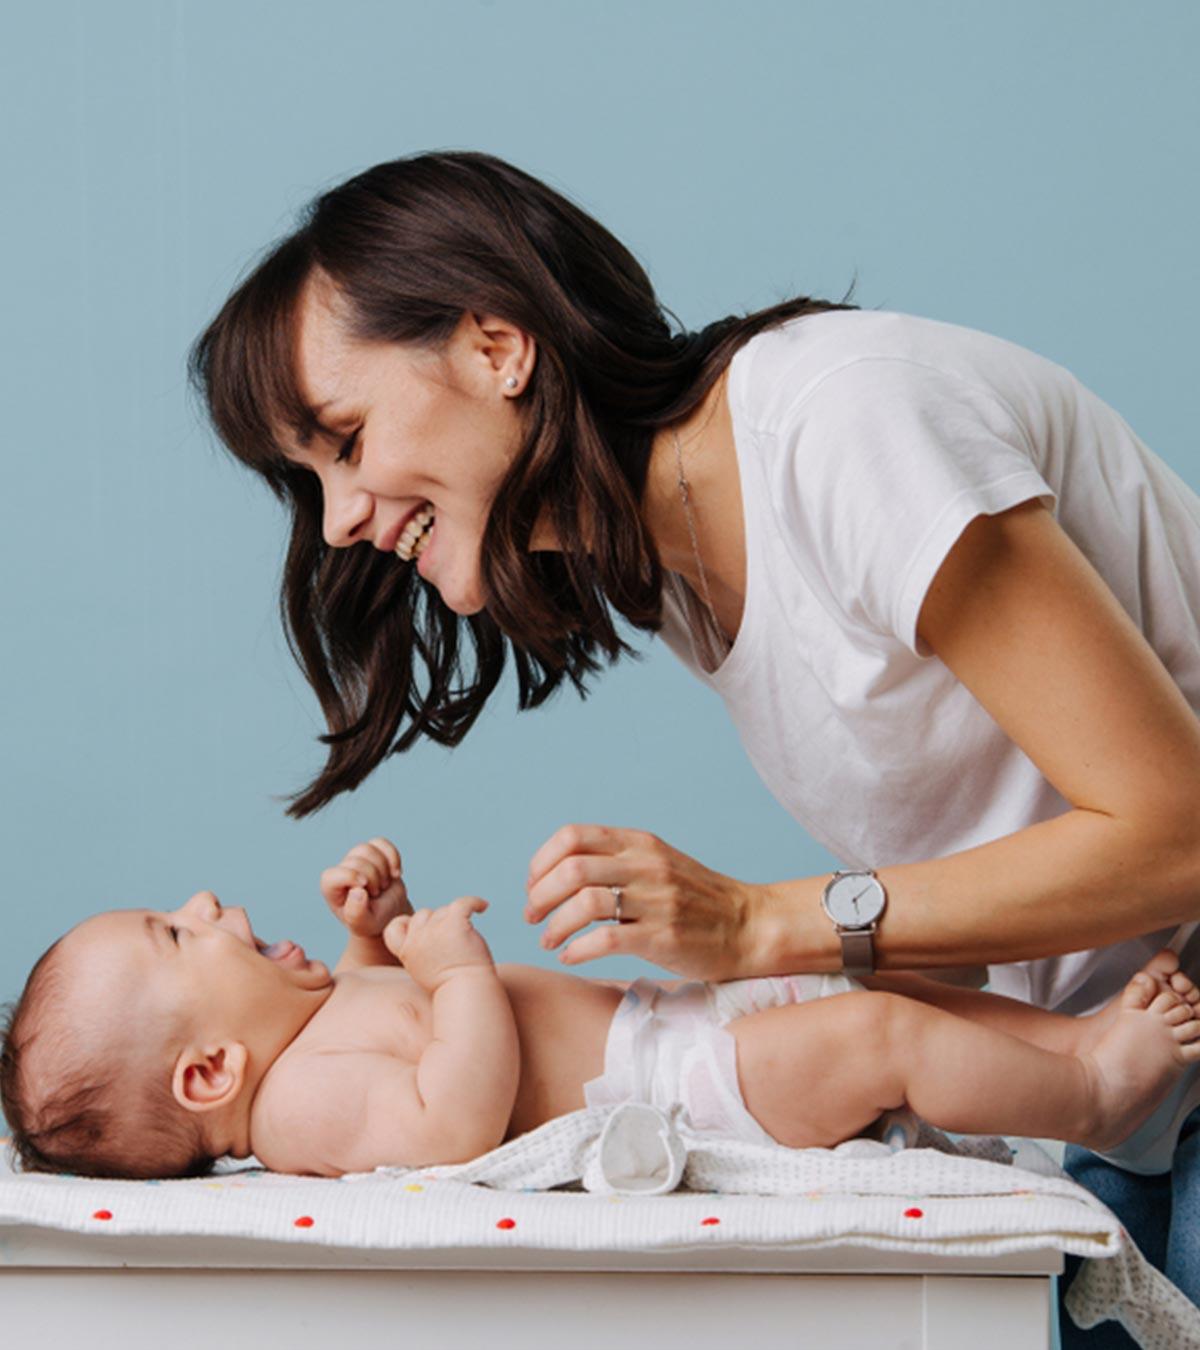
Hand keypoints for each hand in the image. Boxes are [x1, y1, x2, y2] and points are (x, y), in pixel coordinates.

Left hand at [322, 837, 411, 938]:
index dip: (352, 877)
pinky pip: (381, 843)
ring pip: (368, 849)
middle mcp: (341, 871)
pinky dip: (392, 856)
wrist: (389, 914)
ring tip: (384, 884)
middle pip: (356, 860)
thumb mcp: (363, 924)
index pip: (333, 875)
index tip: (367, 891)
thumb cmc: (373, 921)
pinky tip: (395, 873)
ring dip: (383, 867)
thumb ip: (356, 913)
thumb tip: (357, 892)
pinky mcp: (373, 853)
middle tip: (377, 893)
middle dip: (374, 877)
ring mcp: (358, 860)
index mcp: (331, 888)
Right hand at [383, 897, 495, 990]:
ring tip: (468, 935)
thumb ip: (422, 950)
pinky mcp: (454, 924)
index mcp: (407, 952)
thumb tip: (431, 929)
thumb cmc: (452, 987)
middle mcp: (417, 939)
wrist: (467, 994)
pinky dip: (474, 902)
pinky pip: (463, 903)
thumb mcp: (425, 970)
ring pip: (442, 911)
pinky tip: (483, 907)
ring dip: (455, 919)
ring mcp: (434, 931)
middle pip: (423, 915)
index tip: (423, 928)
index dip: (406, 924)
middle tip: (453, 937)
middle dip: (436, 922)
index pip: (393, 928)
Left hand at [524, 825, 761, 978]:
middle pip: (571, 869)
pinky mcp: (663, 937)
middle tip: (532, 916)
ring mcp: (656, 901)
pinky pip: (605, 940)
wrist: (748, 926)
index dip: (542, 861)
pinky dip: (577, 950)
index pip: (573, 836)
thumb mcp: (658, 862)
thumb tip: (559, 870)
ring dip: (555, 924)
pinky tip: (571, 956)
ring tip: (548, 939)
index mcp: (640, 843)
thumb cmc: (697, 899)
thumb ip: (616, 859)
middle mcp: (646, 866)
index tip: (534, 885)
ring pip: (584, 903)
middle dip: (540, 896)